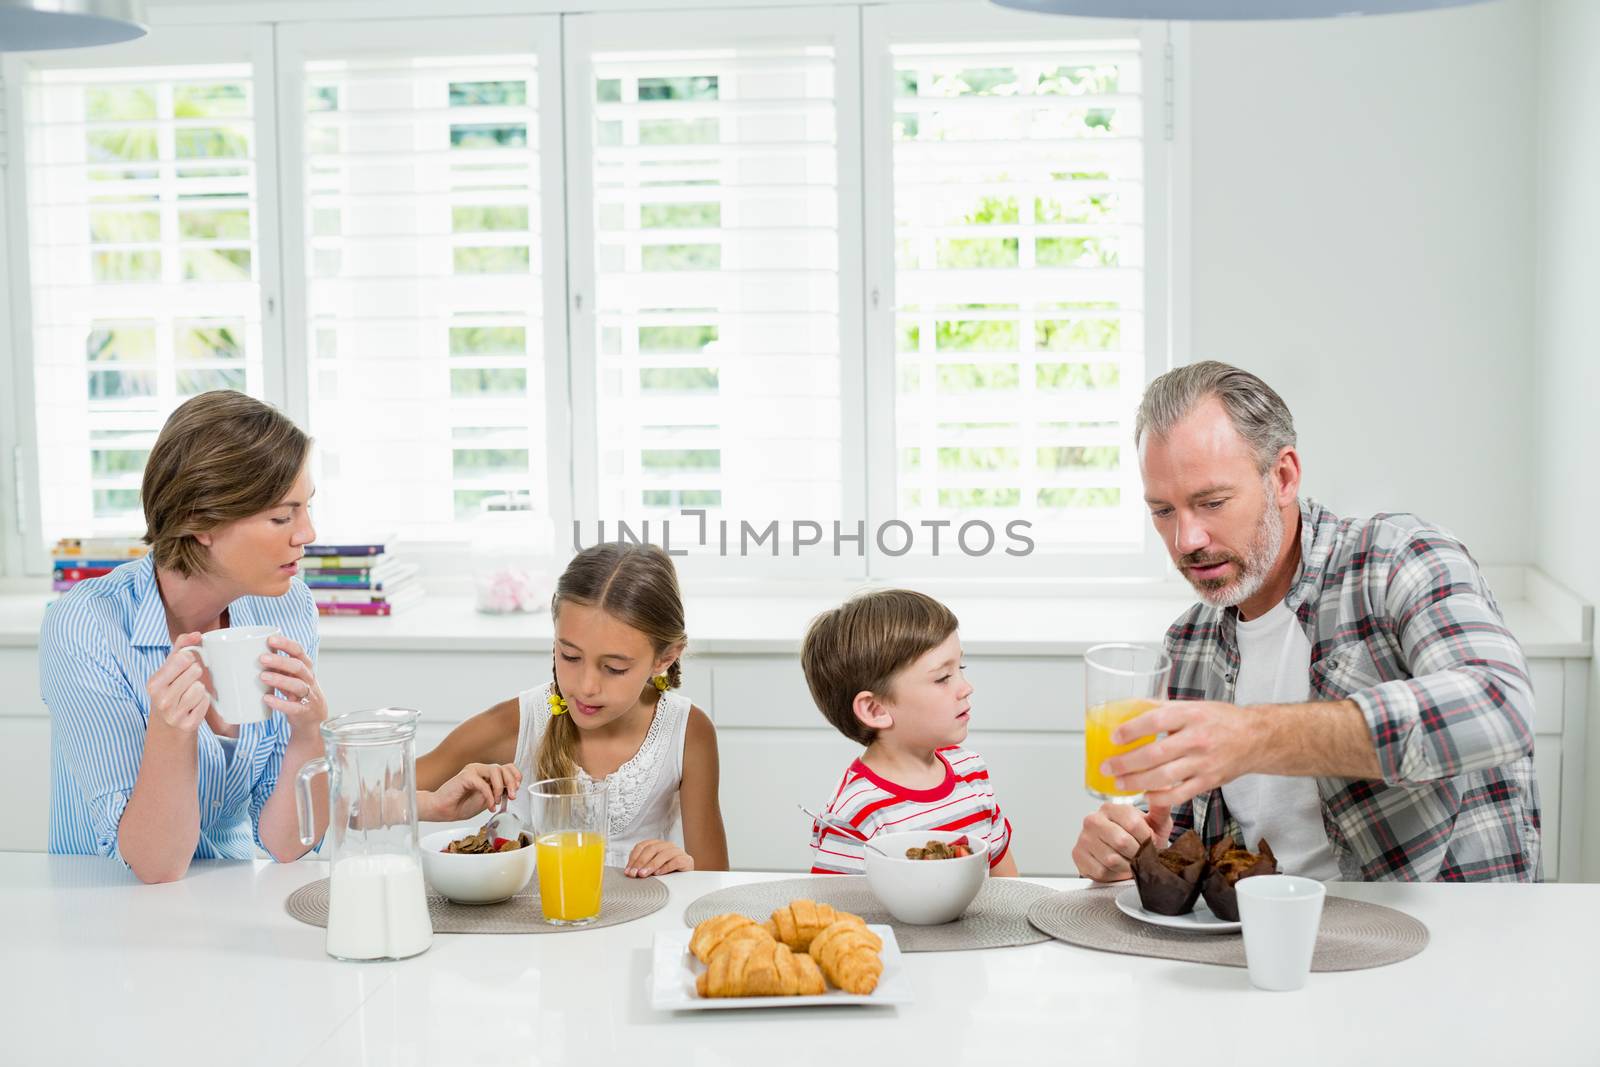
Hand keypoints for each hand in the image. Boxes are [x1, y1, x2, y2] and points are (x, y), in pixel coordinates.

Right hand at [145, 633, 210, 732]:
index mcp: (154, 683)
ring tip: (190, 695)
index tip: (184, 667)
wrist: (167, 729)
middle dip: (195, 674)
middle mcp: (161, 699)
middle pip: (195, 671)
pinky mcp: (188, 725)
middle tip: (188, 683)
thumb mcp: (169, 671)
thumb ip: (180, 648)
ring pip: (201, 688)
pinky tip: (194, 706)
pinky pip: (206, 703)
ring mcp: (174, 714)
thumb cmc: (170, 692)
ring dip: (200, 690)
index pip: (182, 658)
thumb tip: (196, 634)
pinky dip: (204, 702)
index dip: (189, 660)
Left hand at [259, 635, 326, 736]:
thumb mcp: (291, 677)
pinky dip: (280, 703)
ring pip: (297, 685)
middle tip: (262, 658)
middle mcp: (309, 679)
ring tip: (262, 676)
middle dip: (281, 661)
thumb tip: (249, 655)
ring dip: (280, 680)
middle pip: (298, 667)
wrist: (312, 719)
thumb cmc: (296, 693)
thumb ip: (278, 667)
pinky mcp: (304, 711)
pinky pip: (293, 707)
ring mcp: (308, 696)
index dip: (286, 644)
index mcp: (306, 668)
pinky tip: (267, 699)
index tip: (270, 639)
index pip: (299, 651)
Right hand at [419, 763, 521, 822]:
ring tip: (497, 802)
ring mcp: (473, 770)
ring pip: (495, 770)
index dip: (515, 776)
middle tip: (512, 796)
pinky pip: (483, 783)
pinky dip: (489, 795)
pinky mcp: (465, 776)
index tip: (517, 789)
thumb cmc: (462, 805)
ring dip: (500, 788)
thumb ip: (498, 792)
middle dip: (511, 782)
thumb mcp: (487, 800)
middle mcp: (480, 769)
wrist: (442, 810)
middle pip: (504, 768)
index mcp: (486, 774)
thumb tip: (511, 790)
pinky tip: (490, 806)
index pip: (507, 767)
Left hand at [624, 839, 692, 877]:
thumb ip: (641, 867)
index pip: (642, 846)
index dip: (633, 858)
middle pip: (652, 849)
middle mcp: (666, 845)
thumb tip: (629, 872)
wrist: (685, 877)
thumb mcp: (651, 868)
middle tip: (634, 873)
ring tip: (644, 874)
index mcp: (656, 844)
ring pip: (663, 854)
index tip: (628, 871)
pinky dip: (666, 867)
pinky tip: (659, 874)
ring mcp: (677, 851)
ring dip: (651, 865)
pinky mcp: (686, 860)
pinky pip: (675, 861)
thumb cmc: (666, 872)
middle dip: (641, 862)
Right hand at [1071, 802, 1173, 881]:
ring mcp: (1083, 838)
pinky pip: (1101, 871)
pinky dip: (1114, 874)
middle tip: (1141, 855)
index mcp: (1111, 808)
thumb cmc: (1140, 839)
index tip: (1149, 842)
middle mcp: (1093, 819)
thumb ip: (1161, 807)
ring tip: (1131, 861)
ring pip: (1112, 859)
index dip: (1147, 839)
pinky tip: (1118, 868)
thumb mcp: (1155, 823)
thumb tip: (1166, 786)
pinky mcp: (1078, 856)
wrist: (1122, 856)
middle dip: (1137, 854)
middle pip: (1122, 842)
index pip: (1133, 823)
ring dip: (1127, 866)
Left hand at [1101, 700, 1262, 808]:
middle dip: (1127, 763)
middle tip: (1107, 767)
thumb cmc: (1220, 720)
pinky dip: (1160, 797)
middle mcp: (1197, 739)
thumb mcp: (1192, 706)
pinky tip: (1145, 795)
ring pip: (1165, 777)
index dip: (1132, 730)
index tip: (1113, 737)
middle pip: (1156, 753)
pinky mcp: (1208, 781)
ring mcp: (1204, 762)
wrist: (1256, 738)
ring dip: (1138, 782)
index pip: (1156, 721)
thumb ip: (1162, 709)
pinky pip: (1180, 794)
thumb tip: (1127, 708)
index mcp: (1191, 715)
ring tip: (1119, 783)